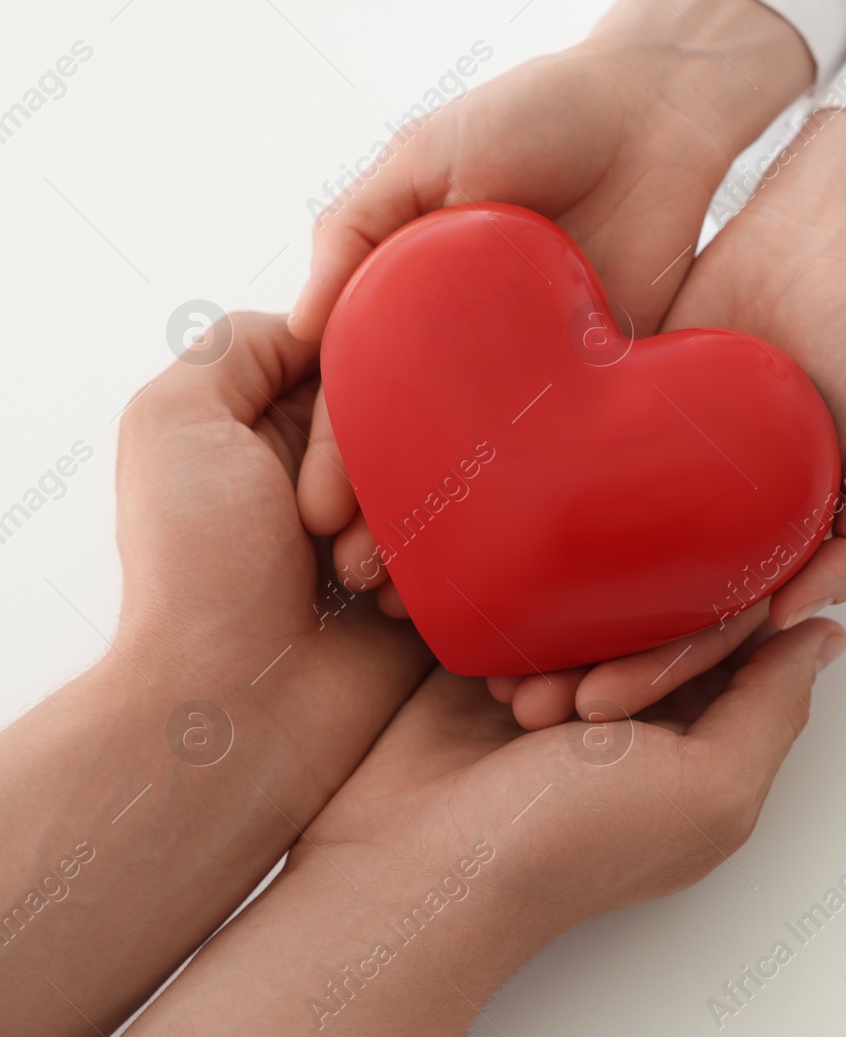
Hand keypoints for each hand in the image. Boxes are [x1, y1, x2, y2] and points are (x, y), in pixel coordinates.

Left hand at [0, 313, 429, 1036]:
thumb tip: (316, 320)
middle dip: (382, 463)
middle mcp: (325, 472)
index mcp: (265, 423)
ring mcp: (381, 532)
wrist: (238, 710)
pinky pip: (473, 544)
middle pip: (404, 415)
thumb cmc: (197, 569)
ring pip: (445, 477)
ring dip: (415, 519)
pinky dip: (452, 561)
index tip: (350, 434)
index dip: (359, 384)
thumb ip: (238, 346)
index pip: (351, 357)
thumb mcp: (175, 421)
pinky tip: (418, 591)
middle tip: (334, 526)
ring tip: (358, 577)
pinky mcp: (428, 587)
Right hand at [110, 619, 845, 1036]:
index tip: (676, 642)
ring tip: (534, 707)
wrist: (418, 868)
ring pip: (604, 612)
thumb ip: (777, 707)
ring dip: (570, 650)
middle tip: (592, 703)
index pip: (750, 643)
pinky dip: (520, 644)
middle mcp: (654, 721)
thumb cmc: (565, 844)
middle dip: (635, 649)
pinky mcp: (513, 672)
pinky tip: (498, 687)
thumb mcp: (709, 788)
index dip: (719, 631)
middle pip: (678, 620)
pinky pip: (537, 616)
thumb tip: (825, 636)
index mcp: (712, 748)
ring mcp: (578, 697)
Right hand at [290, 0, 811, 619]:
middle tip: (373, 587)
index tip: (319, 524)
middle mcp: (476, 362)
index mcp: (418, 313)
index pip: (366, 408)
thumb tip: (301, 325)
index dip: (338, 465)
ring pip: (501, 482)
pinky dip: (559, 516)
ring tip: (445, 604)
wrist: (659, 112)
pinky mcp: (618, 393)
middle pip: (428, 462)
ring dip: (471, 544)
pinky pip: (583, 465)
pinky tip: (540, 571)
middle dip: (396, 527)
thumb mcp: (424, 156)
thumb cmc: (536, 114)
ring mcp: (546, 384)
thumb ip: (355, 229)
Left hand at [538, 110, 845, 721]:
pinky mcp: (614, 424)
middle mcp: (712, 527)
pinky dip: (527, 523)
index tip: (591, 705)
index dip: (653, 677)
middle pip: (637, 615)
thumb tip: (793, 619)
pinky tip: (473, 553)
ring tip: (477, 656)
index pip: (706, 636)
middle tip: (517, 702)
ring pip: (593, 563)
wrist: (814, 235)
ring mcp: (659, 478)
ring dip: (544, 616)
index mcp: (771, 552)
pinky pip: (568, 482)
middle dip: (580, 667)